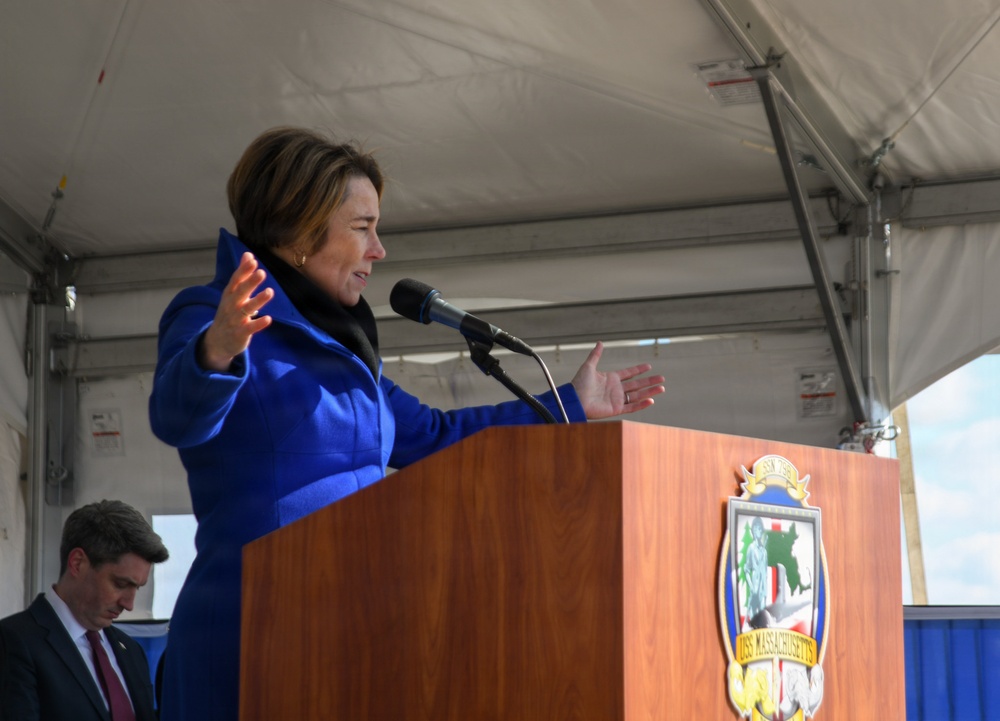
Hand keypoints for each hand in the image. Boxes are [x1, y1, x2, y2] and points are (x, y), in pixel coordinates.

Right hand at [198, 253, 274, 371]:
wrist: (217, 341)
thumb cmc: (229, 313)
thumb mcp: (233, 293)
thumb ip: (242, 275)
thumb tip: (248, 254)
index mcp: (229, 295)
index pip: (236, 280)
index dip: (243, 271)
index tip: (252, 260)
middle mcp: (230, 306)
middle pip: (240, 292)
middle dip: (250, 282)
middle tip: (261, 272)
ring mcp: (234, 320)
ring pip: (246, 309)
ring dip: (258, 300)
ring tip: (270, 292)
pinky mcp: (240, 334)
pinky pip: (249, 328)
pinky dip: (258, 324)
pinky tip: (268, 319)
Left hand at [570, 341, 664, 419]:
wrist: (575, 400)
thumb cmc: (578, 384)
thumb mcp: (588, 366)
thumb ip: (595, 355)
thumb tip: (599, 342)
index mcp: (610, 378)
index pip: (628, 373)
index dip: (638, 370)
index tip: (648, 366)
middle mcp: (616, 389)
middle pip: (637, 384)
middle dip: (649, 381)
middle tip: (662, 378)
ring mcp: (617, 399)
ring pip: (638, 395)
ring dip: (650, 392)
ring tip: (662, 388)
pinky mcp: (616, 409)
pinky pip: (632, 406)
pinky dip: (642, 404)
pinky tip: (651, 400)